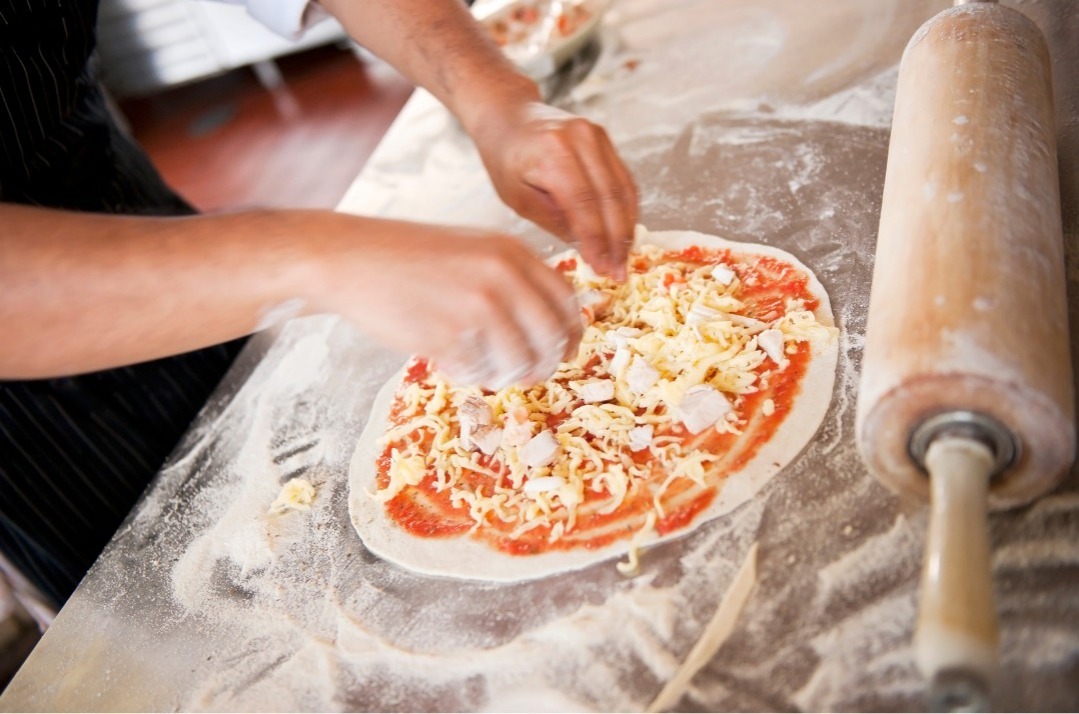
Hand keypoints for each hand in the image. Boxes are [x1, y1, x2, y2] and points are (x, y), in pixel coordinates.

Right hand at [314, 220, 583, 388]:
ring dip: (505, 374)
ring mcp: (476, 308)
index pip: (566, 301)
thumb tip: (549, 328)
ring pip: (518, 362)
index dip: (572, 333)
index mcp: (511, 252)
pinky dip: (468, 374)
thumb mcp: (473, 249)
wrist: (351, 258)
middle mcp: (502, 277)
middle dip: (545, 363)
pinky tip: (447, 360)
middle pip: (550, 338)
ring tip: (481, 365)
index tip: (565, 350)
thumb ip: (513, 277)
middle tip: (529, 374)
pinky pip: (478, 372)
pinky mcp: (448, 336)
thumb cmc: (410, 257)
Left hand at [472, 102, 638, 280]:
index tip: (602, 268)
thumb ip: (553, 219)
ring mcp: (597, 136)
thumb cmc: (505, 159)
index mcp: (553, 152)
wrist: (509, 115)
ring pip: (624, 190)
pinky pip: (624, 180)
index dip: (597, 240)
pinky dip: (627, 210)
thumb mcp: (516, 197)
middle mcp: (581, 138)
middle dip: (617, 241)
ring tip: (624, 260)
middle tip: (619, 273)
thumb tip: (589, 246)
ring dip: (627, 229)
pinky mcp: (605, 139)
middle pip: (611, 198)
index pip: (584, 204)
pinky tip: (624, 234)